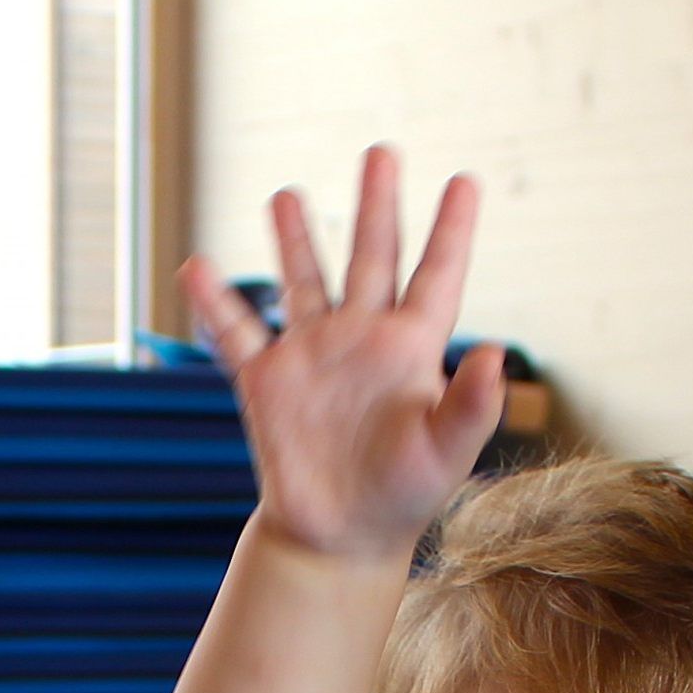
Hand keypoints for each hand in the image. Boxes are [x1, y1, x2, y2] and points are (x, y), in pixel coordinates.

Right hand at [184, 147, 506, 564]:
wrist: (340, 539)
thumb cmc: (404, 499)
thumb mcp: (447, 454)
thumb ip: (471, 405)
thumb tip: (494, 354)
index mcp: (410, 348)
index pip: (436, 275)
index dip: (452, 229)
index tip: (464, 180)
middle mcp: (362, 339)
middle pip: (372, 257)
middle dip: (375, 206)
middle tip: (380, 152)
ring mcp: (313, 356)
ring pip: (304, 282)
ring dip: (296, 239)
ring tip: (286, 195)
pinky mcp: (268, 384)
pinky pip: (237, 335)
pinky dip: (215, 304)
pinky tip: (197, 270)